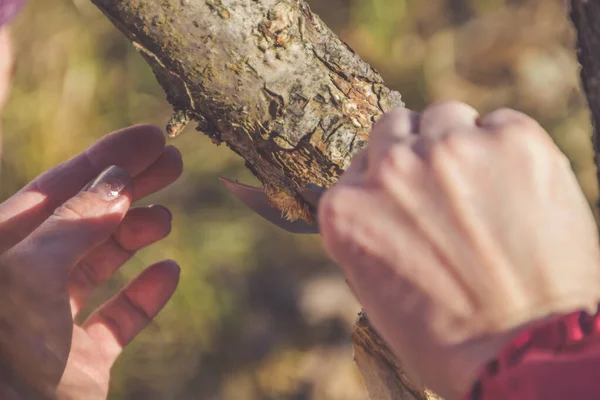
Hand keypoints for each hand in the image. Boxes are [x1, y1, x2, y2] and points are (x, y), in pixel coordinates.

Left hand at [0, 125, 182, 398]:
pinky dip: (146, 294)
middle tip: (174, 161)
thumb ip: (73, 224)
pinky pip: (119, 318)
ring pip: (100, 263)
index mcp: (1, 253)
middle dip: (131, 188)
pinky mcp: (80, 360)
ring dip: (137, 235)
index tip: (152, 136)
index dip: (107, 158)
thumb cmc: (4, 361)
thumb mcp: (27, 278)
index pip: (57, 189)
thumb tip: (117, 180)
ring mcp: (52, 323)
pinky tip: (169, 271)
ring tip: (166, 216)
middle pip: (84, 220)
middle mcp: (23, 282)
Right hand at [318, 101, 599, 398]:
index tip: (409, 199)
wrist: (525, 352)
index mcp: (346, 207)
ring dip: (457, 145)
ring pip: (446, 117)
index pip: (361, 163)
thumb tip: (372, 190)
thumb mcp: (372, 284)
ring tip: (483, 191)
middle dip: (416, 152)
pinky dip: (507, 150)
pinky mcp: (512, 139)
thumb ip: (366, 226)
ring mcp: (450, 150)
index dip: (388, 182)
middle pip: (395, 127)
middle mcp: (390, 168)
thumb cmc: (445, 332)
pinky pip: (499, 123)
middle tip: (445, 189)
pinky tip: (518, 193)